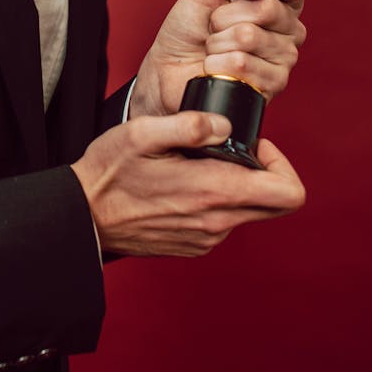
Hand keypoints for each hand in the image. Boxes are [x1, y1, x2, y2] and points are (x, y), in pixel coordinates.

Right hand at [72, 111, 305, 257]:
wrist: (84, 218)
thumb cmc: (108, 174)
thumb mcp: (141, 134)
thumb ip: (188, 124)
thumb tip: (225, 124)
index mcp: (213, 191)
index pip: (288, 192)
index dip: (281, 164)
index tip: (254, 145)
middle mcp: (217, 223)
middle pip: (276, 204)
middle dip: (265, 173)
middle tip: (230, 151)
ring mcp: (207, 239)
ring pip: (249, 211)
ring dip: (236, 186)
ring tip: (196, 166)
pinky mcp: (195, 246)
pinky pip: (224, 222)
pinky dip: (215, 202)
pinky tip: (183, 185)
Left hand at [130, 0, 307, 117]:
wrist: (170, 66)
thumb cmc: (191, 27)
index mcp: (281, 0)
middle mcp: (290, 28)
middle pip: (265, 8)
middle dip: (224, 16)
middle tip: (215, 25)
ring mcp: (285, 57)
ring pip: (248, 37)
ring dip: (217, 41)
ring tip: (215, 47)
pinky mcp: (273, 84)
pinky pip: (240, 63)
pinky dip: (216, 62)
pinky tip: (218, 66)